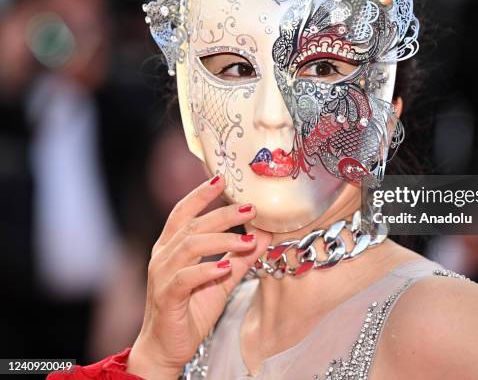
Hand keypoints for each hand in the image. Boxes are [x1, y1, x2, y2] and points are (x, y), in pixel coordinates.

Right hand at [127, 174, 270, 378]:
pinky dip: (206, 270)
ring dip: (222, 240)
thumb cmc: (191, 310)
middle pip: (192, 225)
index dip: (200, 194)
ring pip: (190, 246)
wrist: (167, 349)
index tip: (222, 178)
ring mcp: (161, 276)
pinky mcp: (166, 297)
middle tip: (251, 208)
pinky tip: (226, 266)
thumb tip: (266, 234)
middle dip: (223, 214)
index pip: (183, 212)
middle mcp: (163, 256)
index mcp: (171, 247)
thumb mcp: (222, 279)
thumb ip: (241, 256)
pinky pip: (184, 278)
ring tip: (247, 240)